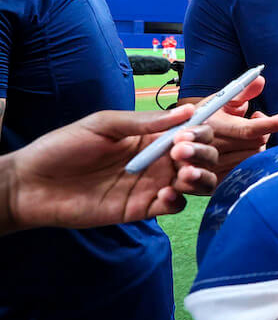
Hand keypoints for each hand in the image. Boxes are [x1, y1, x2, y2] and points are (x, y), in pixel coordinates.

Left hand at [3, 106, 218, 233]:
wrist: (32, 184)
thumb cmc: (64, 147)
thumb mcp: (103, 125)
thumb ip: (144, 121)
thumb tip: (187, 110)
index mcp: (152, 136)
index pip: (191, 131)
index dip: (200, 130)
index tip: (189, 133)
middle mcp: (158, 160)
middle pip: (201, 157)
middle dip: (202, 153)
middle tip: (181, 152)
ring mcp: (152, 185)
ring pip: (196, 183)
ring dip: (200, 177)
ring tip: (184, 175)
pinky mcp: (142, 209)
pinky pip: (174, 206)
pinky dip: (178, 200)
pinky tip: (165, 195)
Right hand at [198, 75, 277, 175]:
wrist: (176, 144)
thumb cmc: (203, 118)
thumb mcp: (218, 101)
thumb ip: (241, 91)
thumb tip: (260, 79)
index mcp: (216, 125)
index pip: (253, 128)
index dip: (275, 122)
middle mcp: (214, 147)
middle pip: (258, 144)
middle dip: (261, 132)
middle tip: (252, 123)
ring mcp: (214, 166)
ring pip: (253, 158)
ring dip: (255, 147)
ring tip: (243, 138)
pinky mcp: (215, 180)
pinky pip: (244, 172)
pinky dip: (248, 160)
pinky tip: (241, 151)